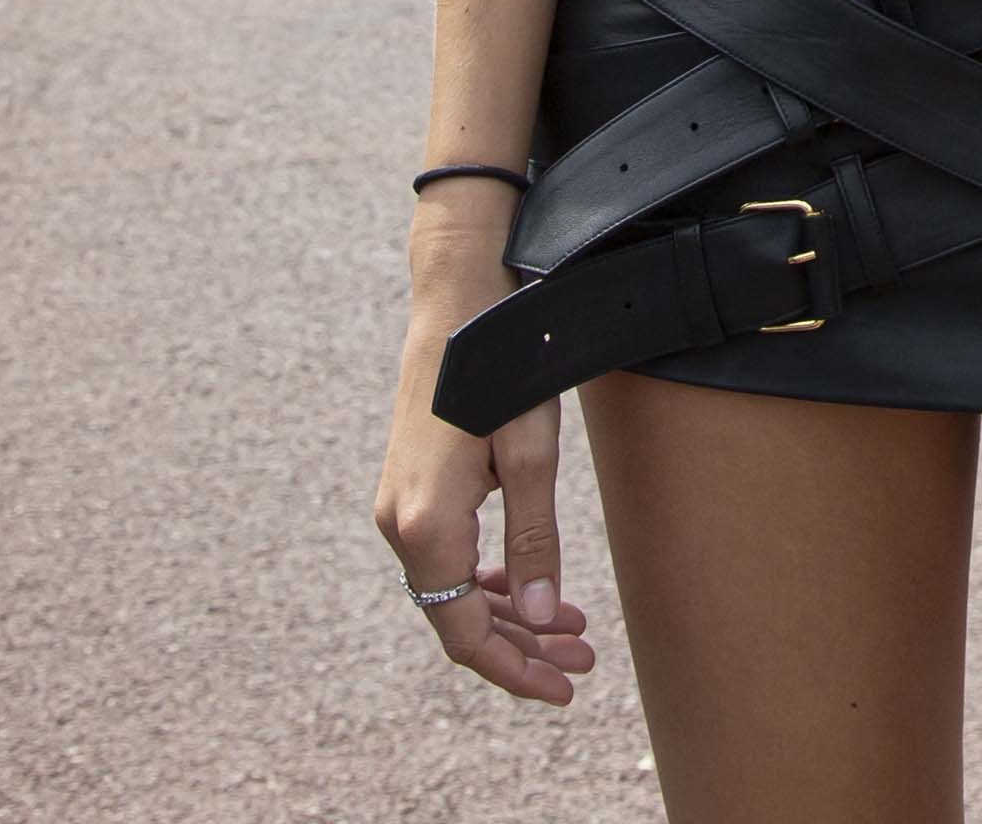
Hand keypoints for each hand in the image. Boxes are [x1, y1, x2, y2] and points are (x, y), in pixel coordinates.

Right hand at [374, 216, 594, 706]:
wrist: (457, 294)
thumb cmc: (502, 366)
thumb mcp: (532, 454)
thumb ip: (534, 541)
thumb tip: (543, 616)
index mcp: (426, 525)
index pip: (465, 634)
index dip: (516, 669)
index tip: (565, 688)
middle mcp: (399, 524)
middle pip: (458, 618)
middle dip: (523, 644)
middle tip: (584, 657)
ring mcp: (397, 504)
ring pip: (451, 588)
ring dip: (509, 611)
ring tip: (572, 626)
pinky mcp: (408, 485)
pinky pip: (443, 554)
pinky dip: (484, 577)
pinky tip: (522, 582)